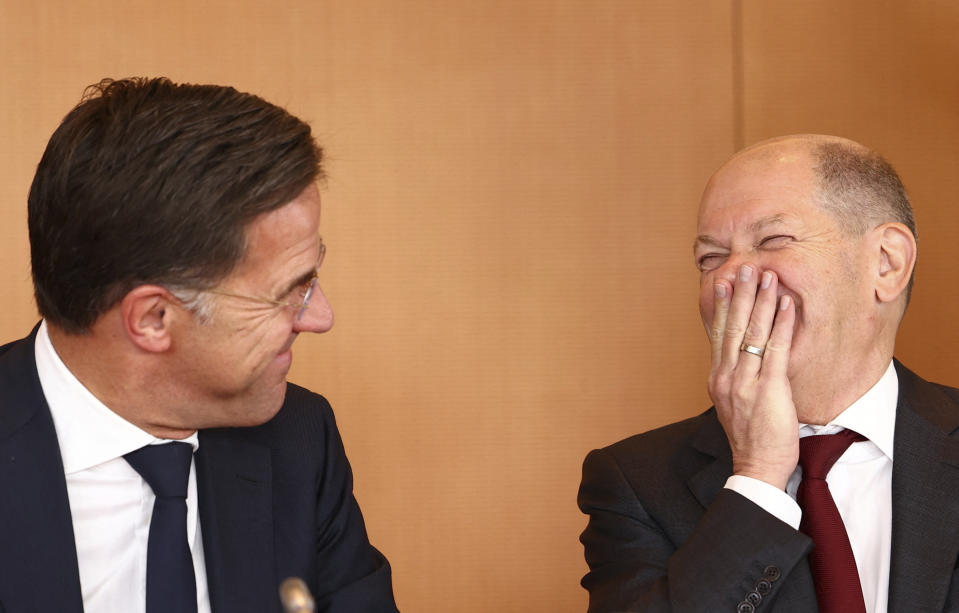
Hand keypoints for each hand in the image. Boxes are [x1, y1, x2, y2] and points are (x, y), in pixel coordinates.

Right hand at [708, 264, 797, 490]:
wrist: (755, 467)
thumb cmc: (751, 438)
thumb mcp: (734, 403)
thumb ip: (735, 378)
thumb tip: (742, 356)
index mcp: (717, 379)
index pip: (718, 334)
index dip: (722, 306)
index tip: (723, 282)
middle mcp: (727, 377)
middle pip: (733, 327)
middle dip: (740, 295)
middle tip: (744, 268)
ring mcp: (746, 382)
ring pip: (752, 333)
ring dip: (761, 302)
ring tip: (768, 277)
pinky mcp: (768, 389)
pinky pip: (776, 350)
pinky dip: (781, 324)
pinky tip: (786, 305)